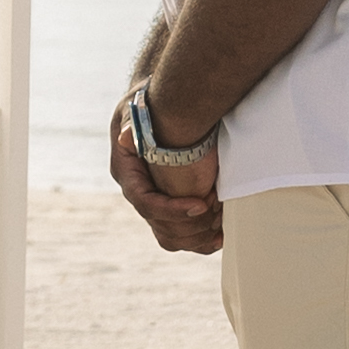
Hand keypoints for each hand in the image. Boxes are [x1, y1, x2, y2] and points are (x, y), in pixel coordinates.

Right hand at [109, 104, 224, 256]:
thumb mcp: (137, 111)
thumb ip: (135, 125)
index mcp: (127, 173)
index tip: (201, 204)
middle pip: (160, 226)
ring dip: (198, 236)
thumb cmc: (148, 107)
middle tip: (217, 211)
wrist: (158, 109)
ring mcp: (154, 203)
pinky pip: (183, 236)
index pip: (145, 203)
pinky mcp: (170, 208)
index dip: (172, 209)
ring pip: (171, 238)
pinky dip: (202, 240)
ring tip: (221, 222)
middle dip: (190, 225)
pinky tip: (221, 236)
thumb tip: (126, 136)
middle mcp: (139, 193)